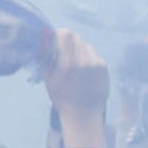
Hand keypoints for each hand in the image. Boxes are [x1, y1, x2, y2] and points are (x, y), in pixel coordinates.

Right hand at [44, 20, 111, 146]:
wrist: (84, 114)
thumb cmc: (62, 99)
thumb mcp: (48, 80)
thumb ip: (46, 60)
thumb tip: (43, 44)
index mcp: (68, 63)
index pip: (66, 34)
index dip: (59, 33)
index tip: (54, 38)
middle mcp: (84, 60)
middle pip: (76, 37)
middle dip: (68, 41)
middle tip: (62, 50)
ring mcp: (96, 62)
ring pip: (85, 45)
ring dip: (77, 49)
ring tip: (73, 63)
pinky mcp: (104, 66)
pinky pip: (93, 54)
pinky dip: (86, 57)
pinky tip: (83, 70)